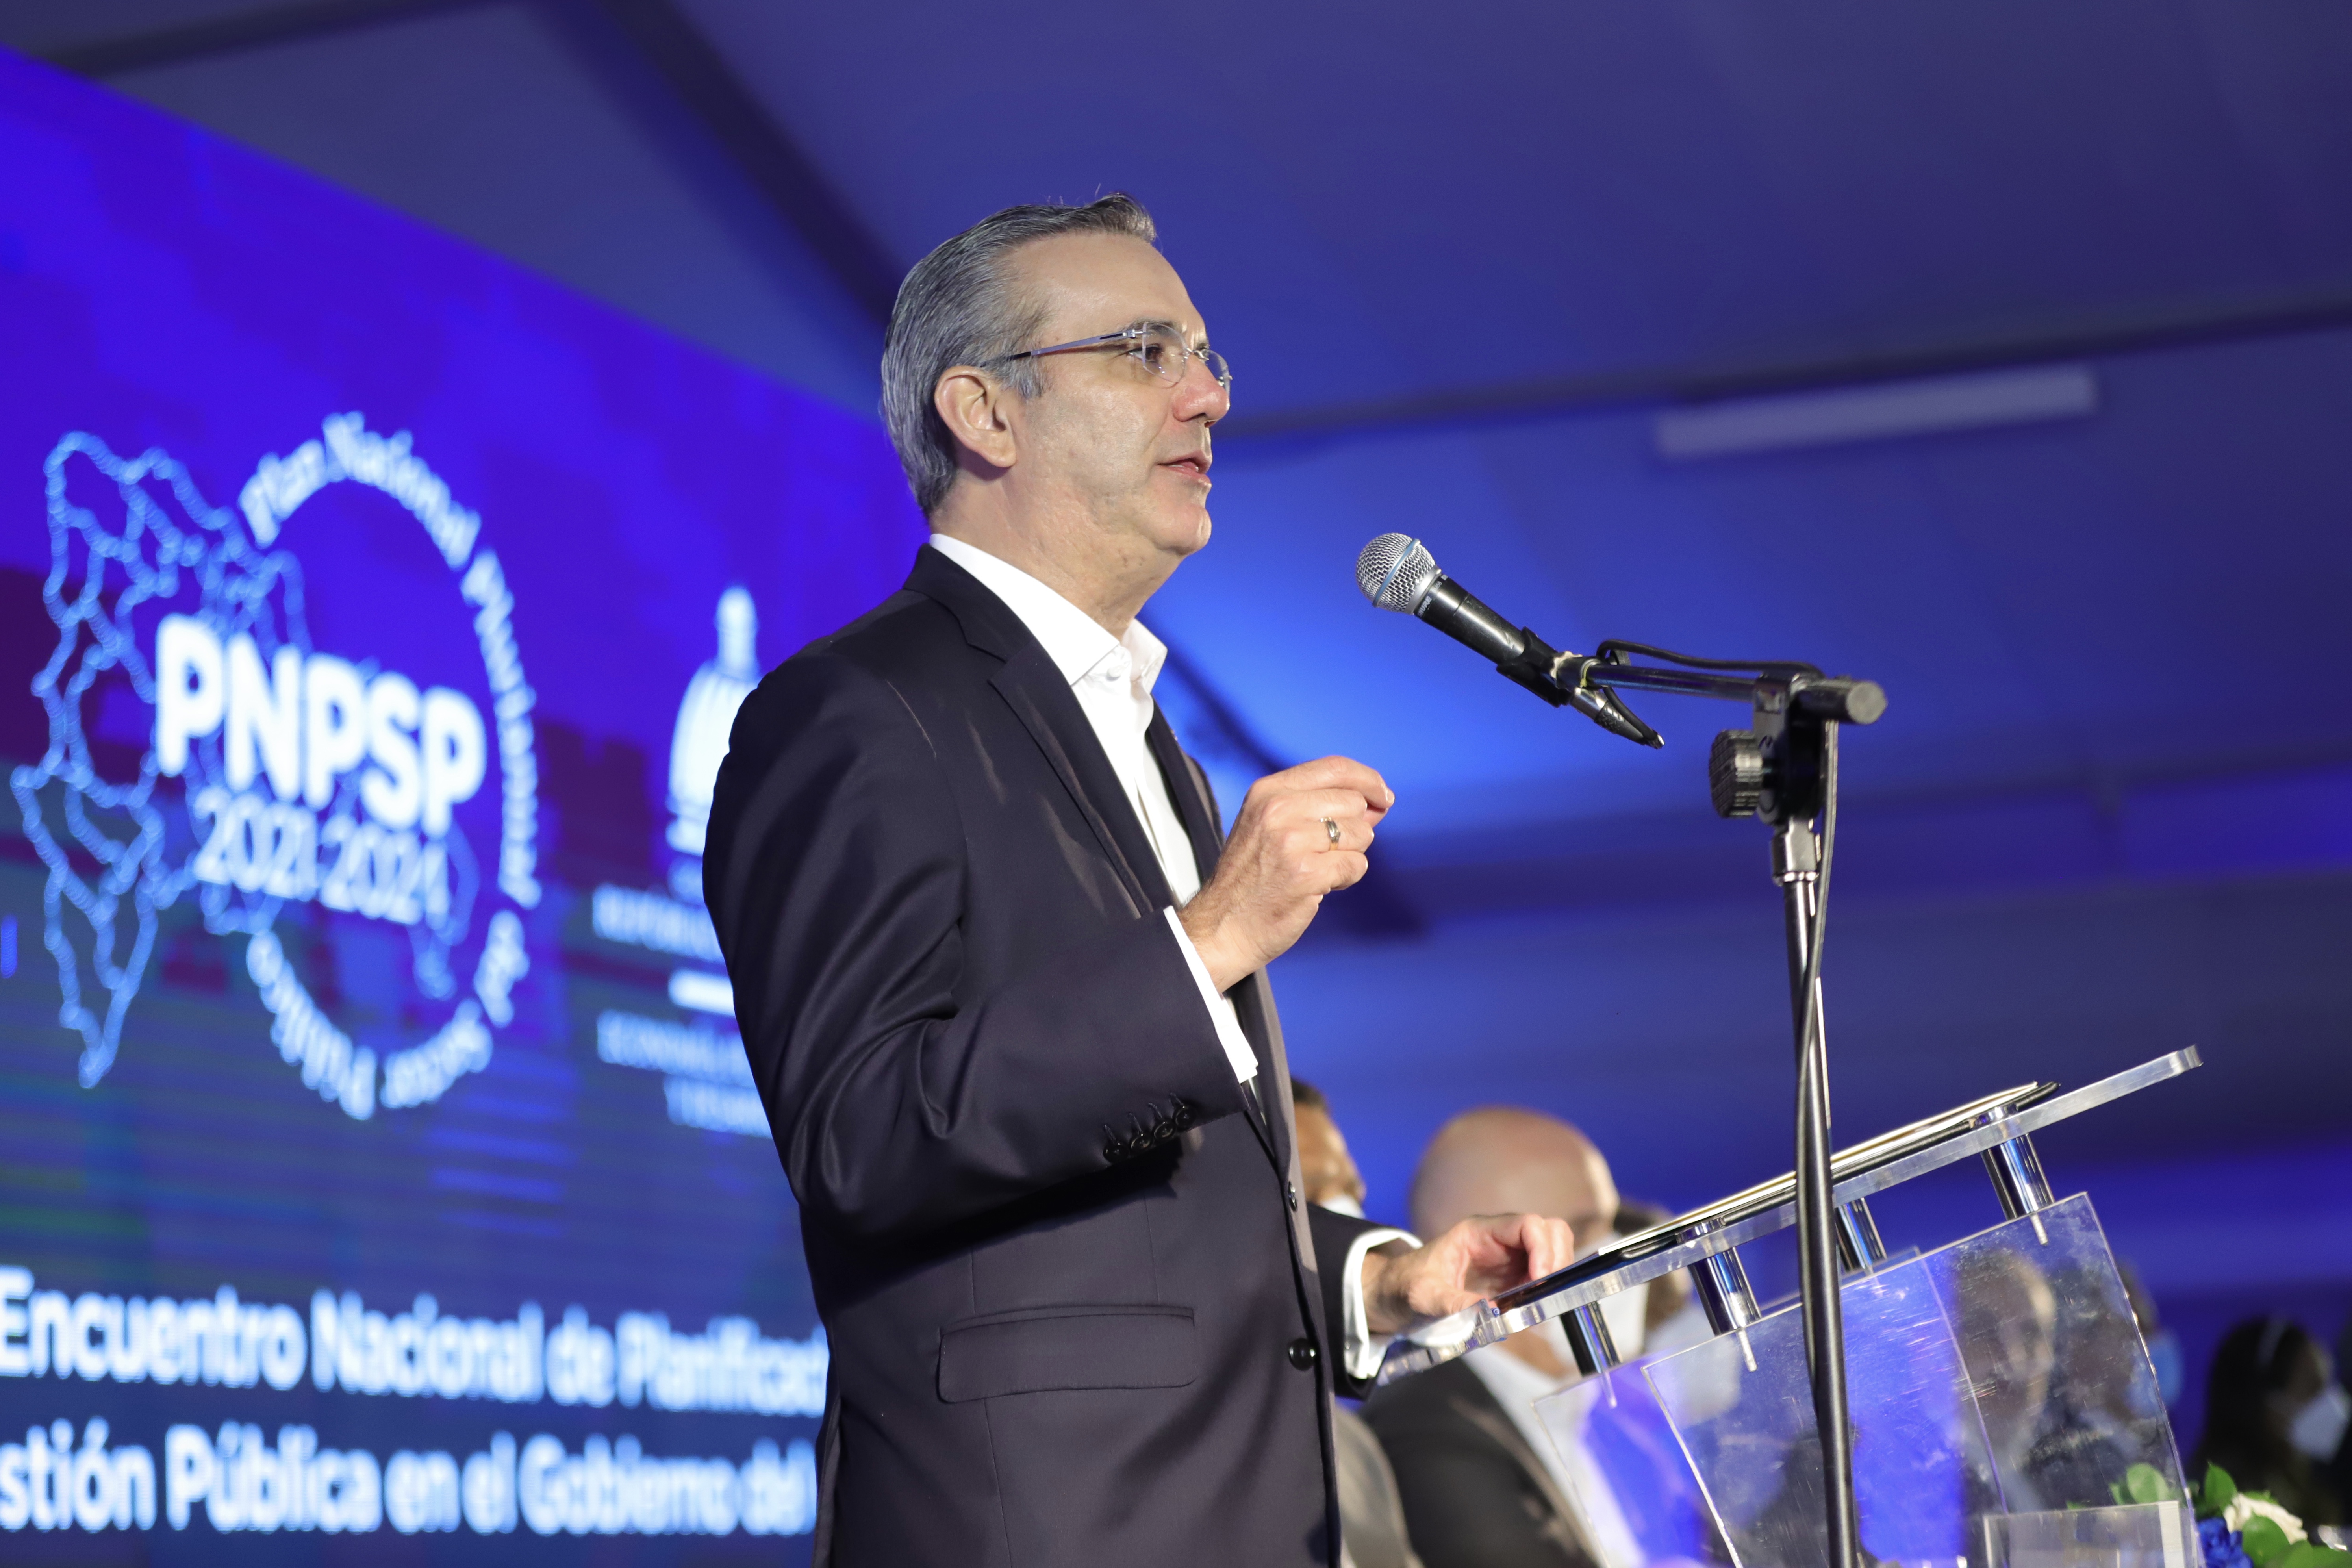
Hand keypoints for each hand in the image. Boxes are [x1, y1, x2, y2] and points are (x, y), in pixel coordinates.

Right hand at [1180, 756, 1391, 991]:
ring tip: (1317, 870)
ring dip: (1350, 855)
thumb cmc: (1252, 878)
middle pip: (1353, 802)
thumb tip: (1379, 803)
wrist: (1221, 927)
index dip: (1368, 780)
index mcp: (1268, 791)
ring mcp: (1291, 841)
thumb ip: (1319, 806)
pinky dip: (1347, 878)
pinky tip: (1319, 887)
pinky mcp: (1306, 874)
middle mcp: (1278, 809)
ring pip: (1361, 834)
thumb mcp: (1270, 825)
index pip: (1334, 768)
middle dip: (1355, 829)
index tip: (1383, 797)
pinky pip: (1356, 865)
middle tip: (1327, 852)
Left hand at [1361, 1214, 1577, 1335]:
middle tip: (1546, 1291)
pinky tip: (1532, 1313)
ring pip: (1551, 1253)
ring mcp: (1508, 1259)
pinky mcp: (1511, 1279)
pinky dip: (1545, 1294)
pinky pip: (1541, 1279)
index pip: (1526, 1224)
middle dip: (1556, 1258)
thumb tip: (1487, 1313)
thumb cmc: (1406, 1287)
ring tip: (1539, 1304)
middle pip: (1549, 1231)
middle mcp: (1499, 1240)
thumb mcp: (1422, 1296)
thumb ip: (1452, 1303)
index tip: (1541, 1279)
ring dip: (1554, 1277)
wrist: (1396, 1295)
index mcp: (1478, 1232)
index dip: (1542, 1247)